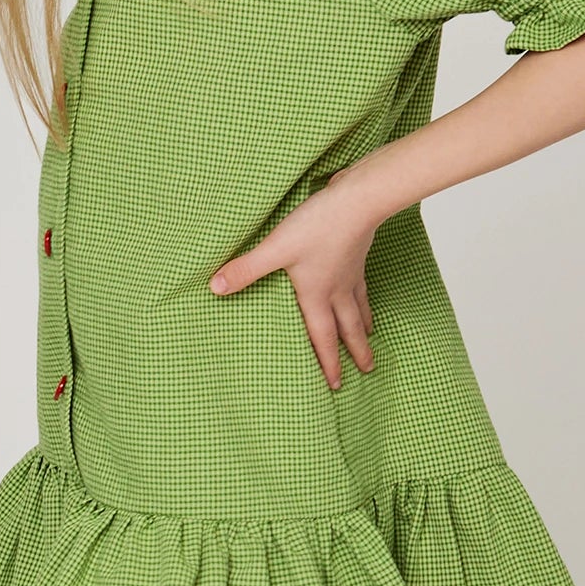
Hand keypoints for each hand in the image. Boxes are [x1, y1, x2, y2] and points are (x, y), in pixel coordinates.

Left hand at [210, 181, 381, 392]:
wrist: (357, 200)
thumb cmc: (317, 226)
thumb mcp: (276, 249)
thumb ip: (246, 269)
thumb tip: (215, 288)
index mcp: (317, 295)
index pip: (321, 337)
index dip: (327, 362)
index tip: (335, 385)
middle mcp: (336, 289)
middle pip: (347, 328)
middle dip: (354, 352)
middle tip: (366, 370)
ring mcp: (350, 272)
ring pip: (358, 307)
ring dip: (363, 325)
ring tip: (369, 336)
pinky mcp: (357, 254)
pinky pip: (362, 283)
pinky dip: (364, 294)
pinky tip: (360, 288)